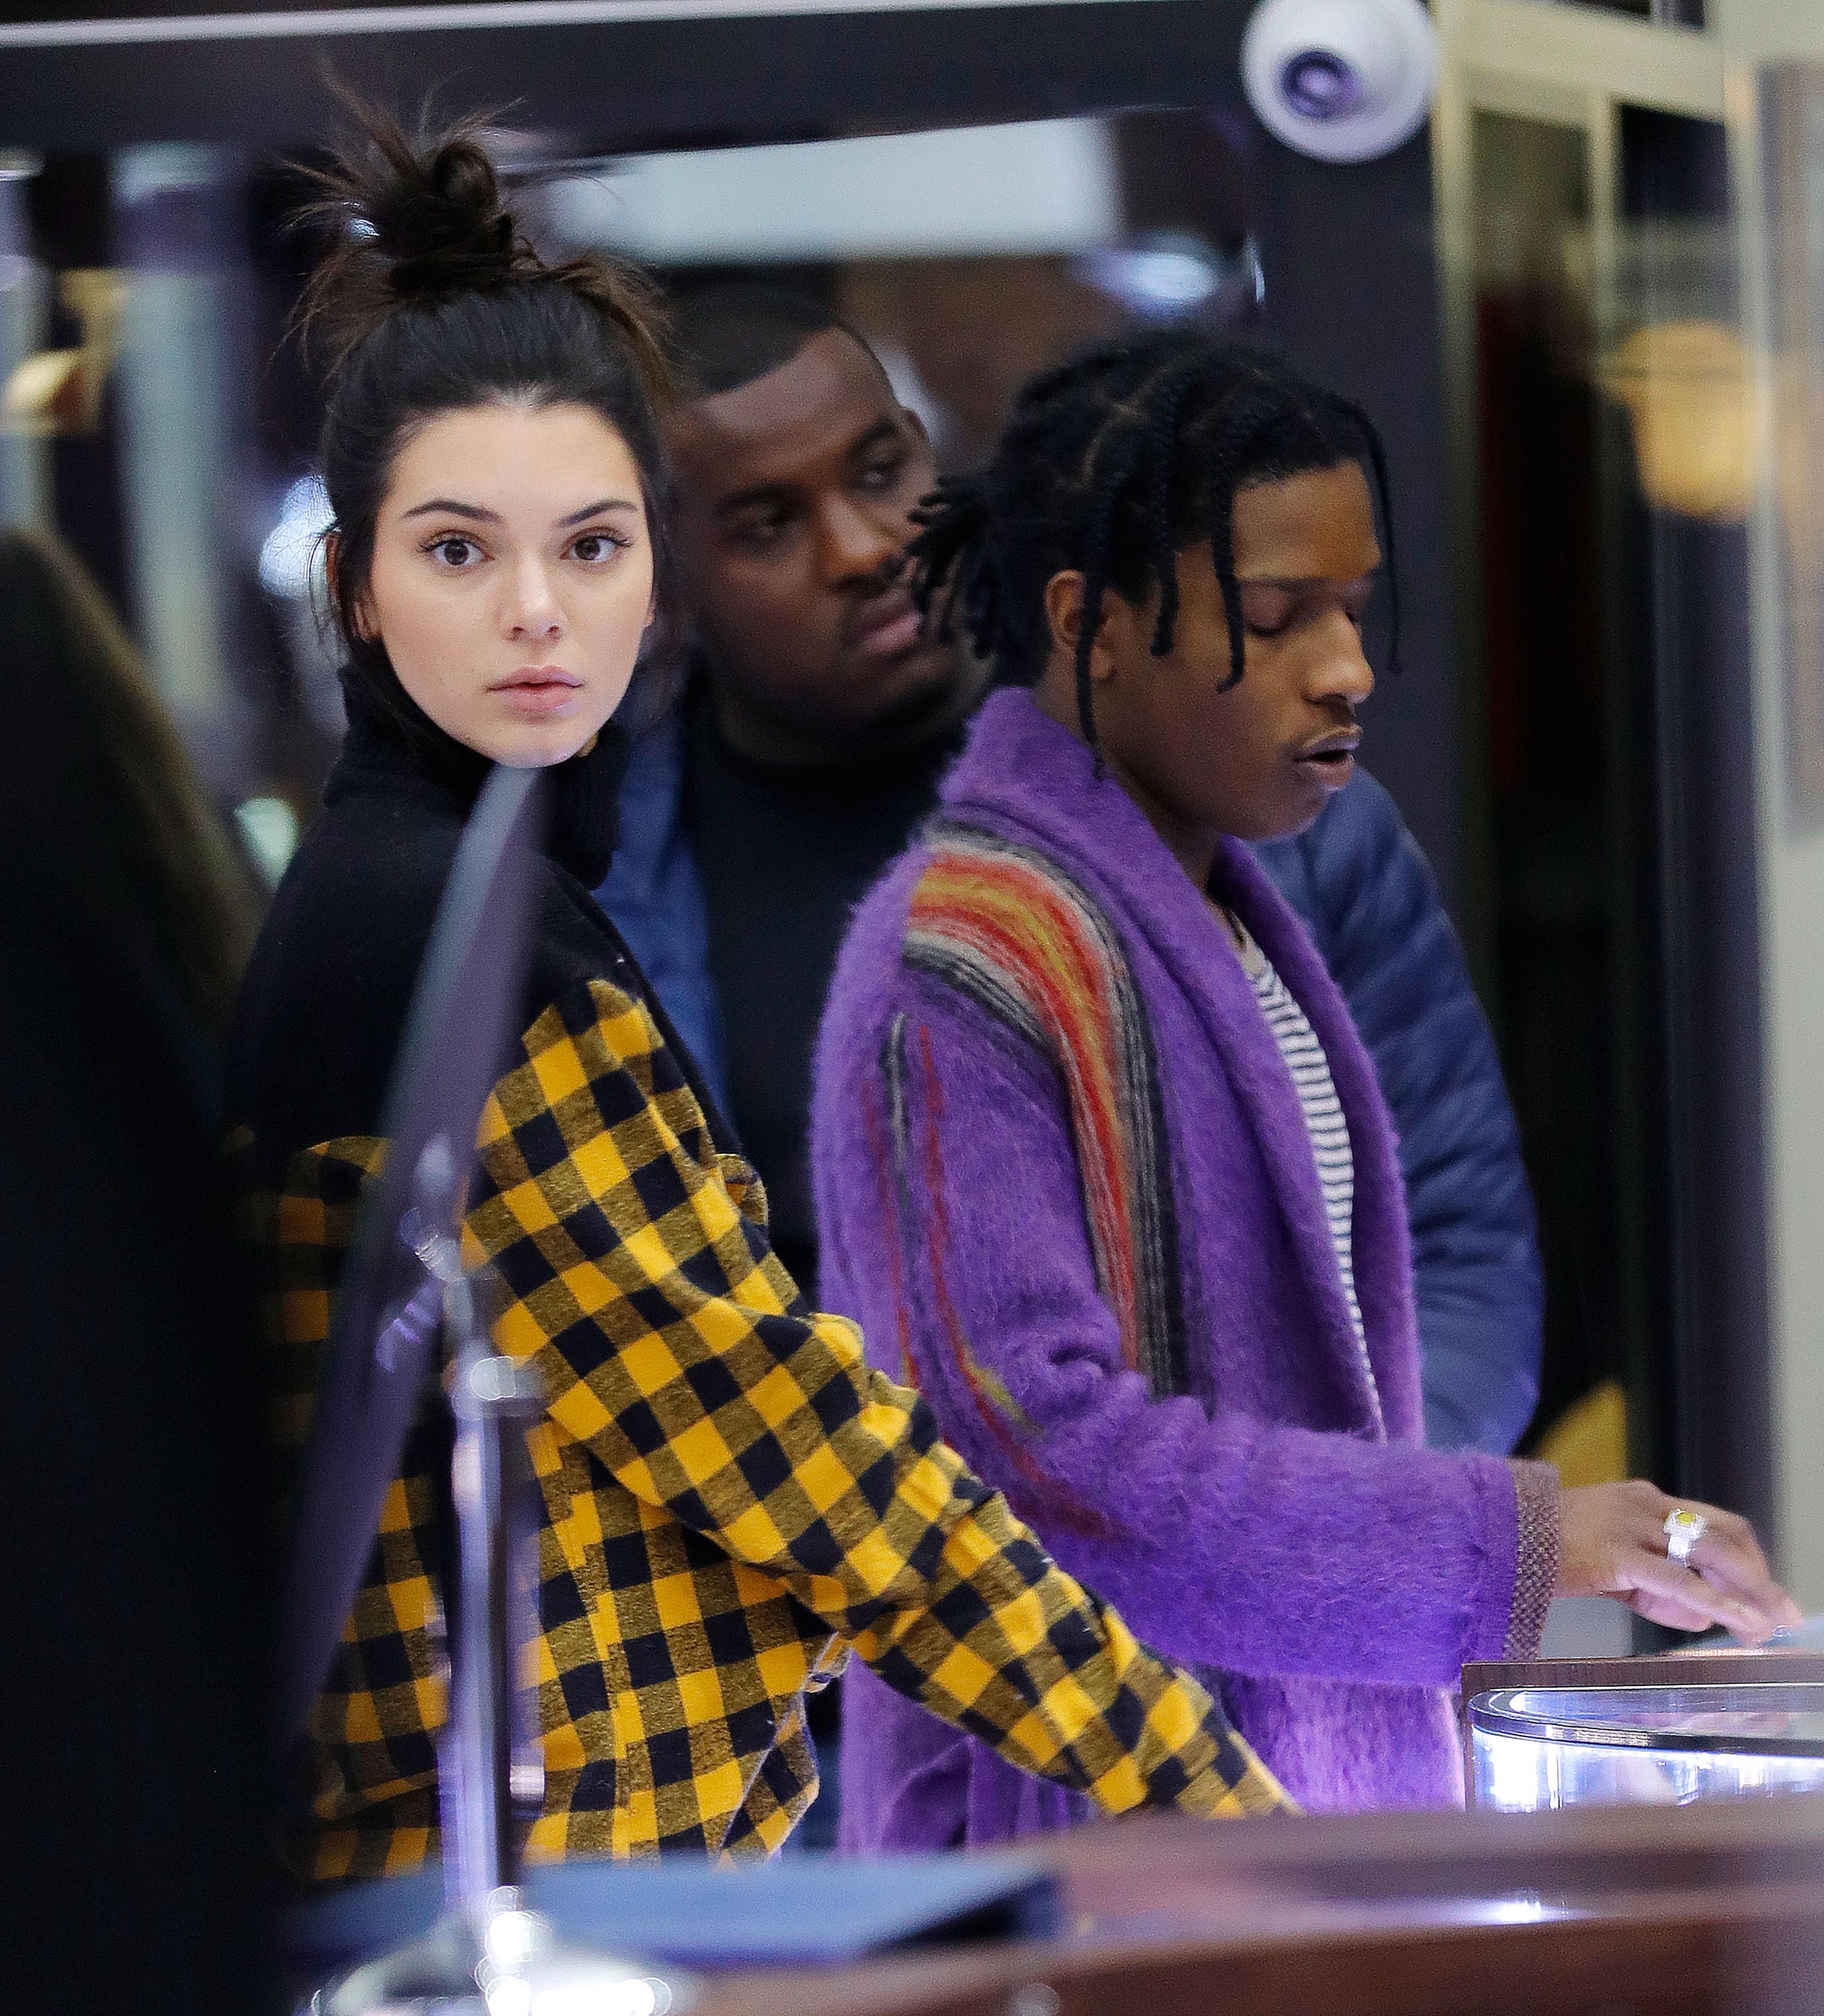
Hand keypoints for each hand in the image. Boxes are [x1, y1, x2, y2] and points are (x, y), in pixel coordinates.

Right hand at [1555, 1481, 1801, 1643]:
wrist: (1498, 1536)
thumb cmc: (1546, 1549)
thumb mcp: (1610, 1562)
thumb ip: (1655, 1583)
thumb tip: (1702, 1614)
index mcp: (1644, 1499)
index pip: (1716, 1523)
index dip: (1750, 1559)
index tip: (1768, 1593)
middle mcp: (1646, 1504)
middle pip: (1725, 1535)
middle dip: (1761, 1578)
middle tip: (1783, 1613)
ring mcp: (1632, 1525)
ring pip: (1710, 1554)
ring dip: (1748, 1592)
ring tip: (1767, 1624)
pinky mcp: (1616, 1553)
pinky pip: (1677, 1580)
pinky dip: (1714, 1603)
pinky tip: (1736, 1621)